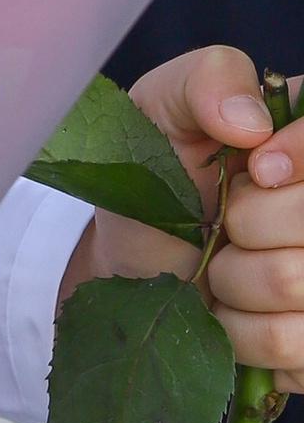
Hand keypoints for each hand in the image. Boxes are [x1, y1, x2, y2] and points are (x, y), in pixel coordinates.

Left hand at [58, 44, 303, 387]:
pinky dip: (243, 331)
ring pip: (297, 283)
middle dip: (248, 222)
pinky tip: (231, 311)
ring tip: (220, 263)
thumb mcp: (163, 105)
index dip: (301, 159)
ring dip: (236, 279)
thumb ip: (207, 79)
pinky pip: (294, 344)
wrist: (135, 259)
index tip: (256, 168)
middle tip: (221, 220)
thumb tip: (252, 121)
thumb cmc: (155, 173)